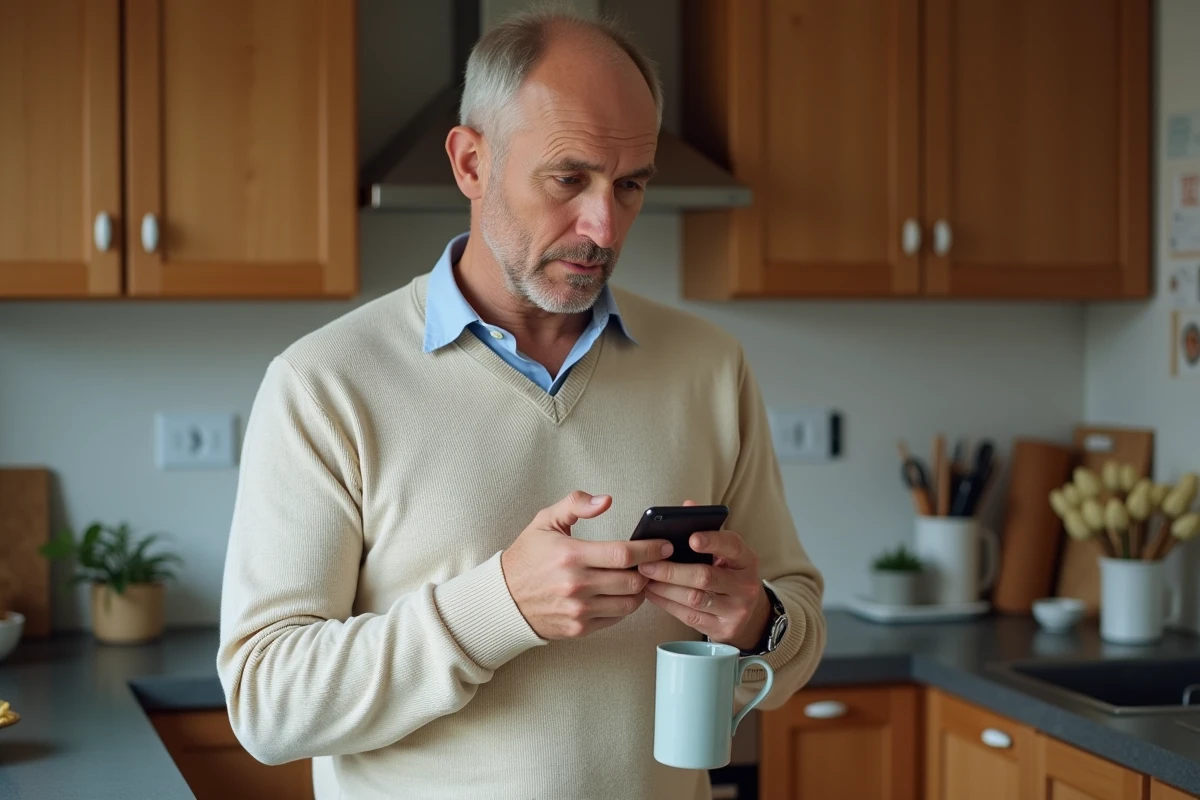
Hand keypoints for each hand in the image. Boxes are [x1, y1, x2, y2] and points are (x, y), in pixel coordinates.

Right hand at [501, 491, 673, 639]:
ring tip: (639, 576)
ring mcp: (578, 611)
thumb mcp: (545, 521)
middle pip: (632, 581)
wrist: (503, 599)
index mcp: (570, 555)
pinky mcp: (579, 629)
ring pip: (629, 603)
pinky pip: (615, 618)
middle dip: (649, 570)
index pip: (623, 554)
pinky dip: (624, 605)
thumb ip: (576, 505)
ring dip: (639, 590)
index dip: (650, 549)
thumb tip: (606, 500)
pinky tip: (621, 593)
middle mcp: (576, 585)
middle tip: (655, 561)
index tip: (664, 545)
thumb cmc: (527, 557)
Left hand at [639, 514, 769, 650]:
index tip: (691, 538)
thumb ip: (707, 529)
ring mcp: (736, 610)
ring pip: (694, 599)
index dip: (712, 541)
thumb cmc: (728, 573)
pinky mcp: (723, 630)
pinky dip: (666, 603)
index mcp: (747, 560)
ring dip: (665, 587)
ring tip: (644, 577)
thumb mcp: (726, 552)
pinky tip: (652, 593)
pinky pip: (689, 616)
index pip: (732, 546)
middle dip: (672, 570)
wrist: (748, 613)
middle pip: (706, 577)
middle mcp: (746, 586)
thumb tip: (687, 505)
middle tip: (647, 563)